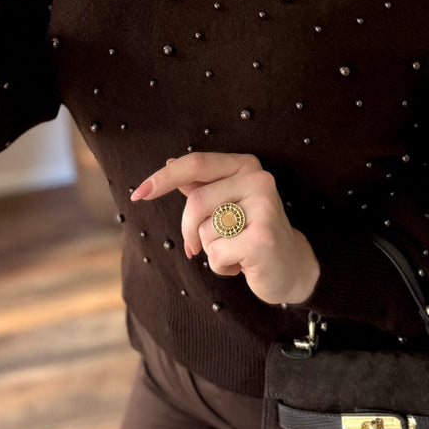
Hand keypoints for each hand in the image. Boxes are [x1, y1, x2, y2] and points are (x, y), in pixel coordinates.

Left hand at [130, 151, 320, 306]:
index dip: (163, 178)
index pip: (196, 163)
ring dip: (211, 250)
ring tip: (236, 251)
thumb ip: (201, 184)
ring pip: (205, 230)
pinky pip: (216, 253)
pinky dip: (222, 266)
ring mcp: (264, 208)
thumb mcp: (227, 204)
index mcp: (246, 165)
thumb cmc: (251, 232)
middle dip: (190, 230)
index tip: (138, 194)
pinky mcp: (262, 238)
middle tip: (200, 246)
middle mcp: (259, 180)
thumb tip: (168, 162)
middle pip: (196, 201)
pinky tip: (243, 265)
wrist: (290, 266)